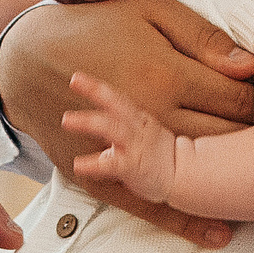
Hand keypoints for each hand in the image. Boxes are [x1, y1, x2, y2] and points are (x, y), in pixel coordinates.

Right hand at [0, 0, 253, 247]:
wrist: (27, 55)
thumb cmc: (96, 24)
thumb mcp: (153, 10)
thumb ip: (203, 36)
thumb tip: (248, 66)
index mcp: (166, 74)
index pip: (237, 99)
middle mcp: (150, 116)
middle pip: (223, 139)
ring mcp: (126, 150)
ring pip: (195, 173)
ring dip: (229, 178)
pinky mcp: (104, 173)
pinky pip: (151, 204)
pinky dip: (186, 221)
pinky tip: (217, 233)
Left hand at [61, 73, 178, 204]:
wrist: (186, 176)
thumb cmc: (162, 155)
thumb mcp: (145, 130)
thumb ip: (124, 122)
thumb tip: (98, 117)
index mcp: (139, 119)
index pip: (117, 97)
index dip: (96, 86)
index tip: (76, 76)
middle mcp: (137, 128)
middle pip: (116, 103)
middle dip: (95, 90)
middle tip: (74, 80)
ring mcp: (135, 146)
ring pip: (112, 128)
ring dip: (88, 121)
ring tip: (67, 120)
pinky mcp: (133, 166)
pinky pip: (111, 164)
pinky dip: (92, 164)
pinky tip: (78, 165)